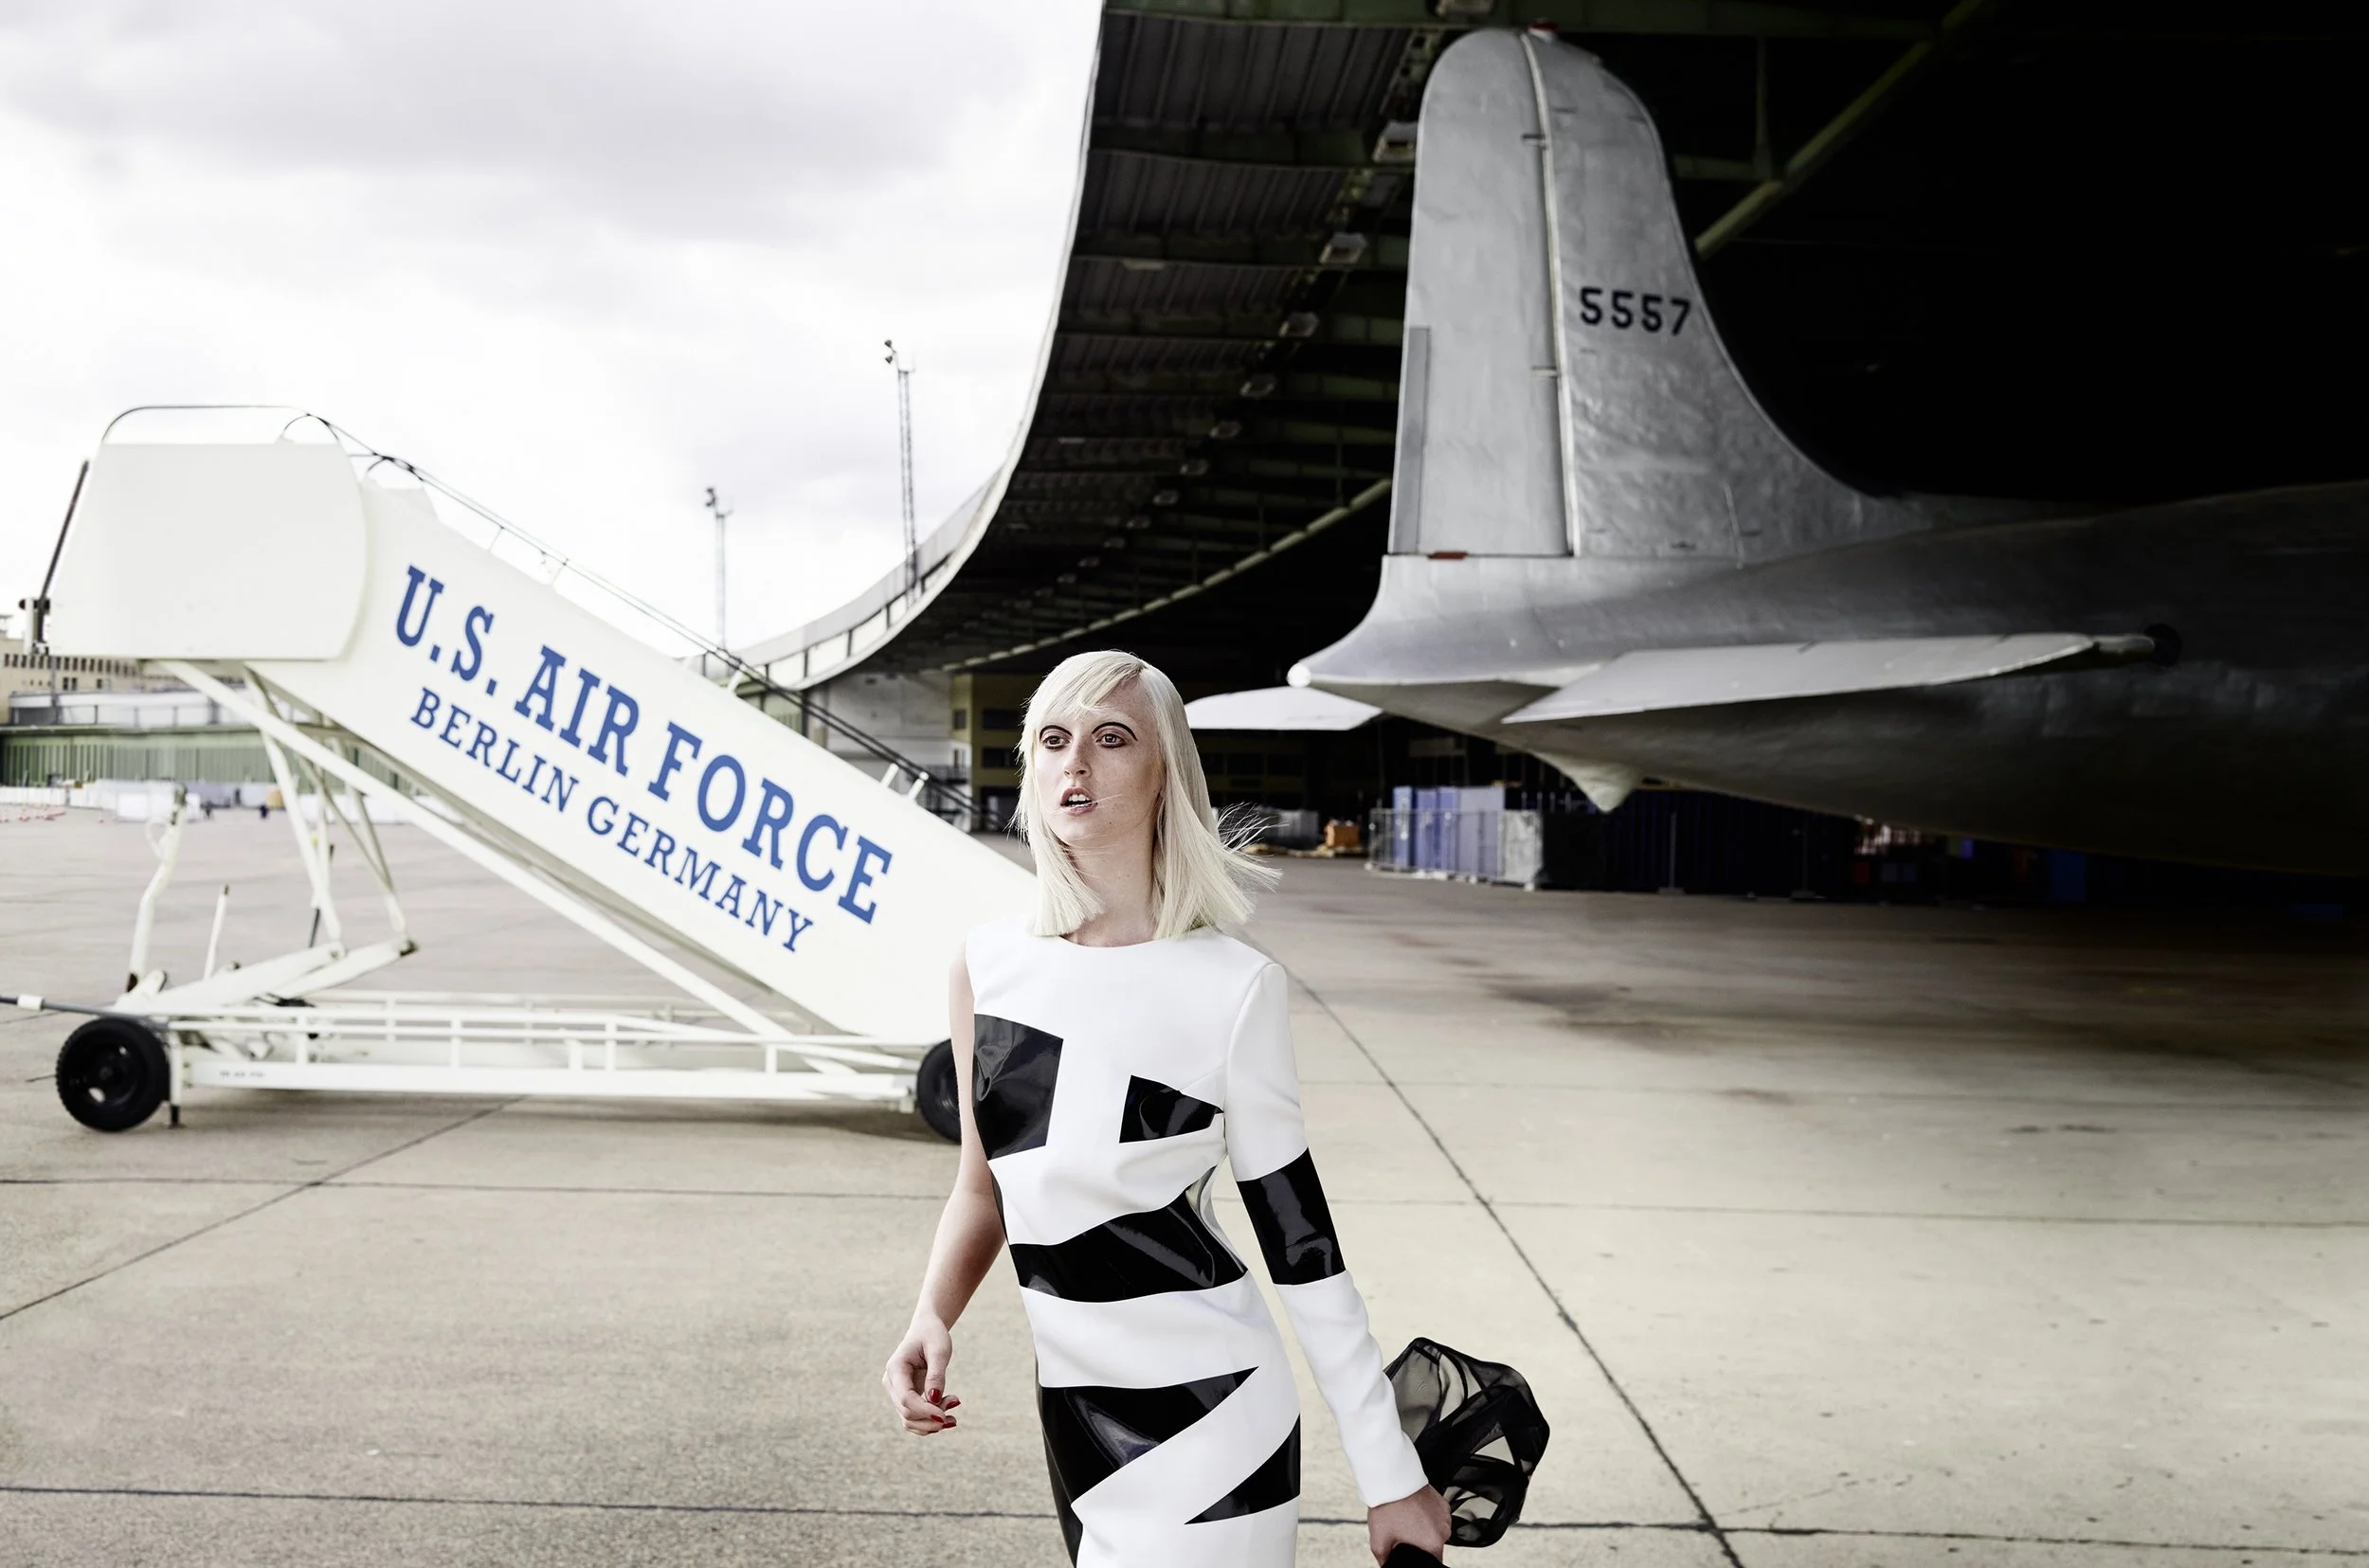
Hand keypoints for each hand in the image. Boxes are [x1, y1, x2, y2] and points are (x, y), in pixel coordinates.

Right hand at [882, 1316, 960, 1434]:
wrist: (926, 1330)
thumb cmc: (932, 1336)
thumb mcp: (939, 1350)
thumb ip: (936, 1375)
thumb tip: (934, 1399)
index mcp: (896, 1368)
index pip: (906, 1398)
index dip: (925, 1410)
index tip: (946, 1415)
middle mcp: (892, 1383)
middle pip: (907, 1413)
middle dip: (932, 1416)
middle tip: (956, 1402)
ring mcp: (896, 1392)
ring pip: (909, 1420)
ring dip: (931, 1423)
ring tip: (953, 1417)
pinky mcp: (905, 1398)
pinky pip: (914, 1418)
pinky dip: (929, 1422)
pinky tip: (947, 1417)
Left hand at [1367, 1483, 1450, 1563]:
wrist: (1391, 1478)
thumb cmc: (1387, 1507)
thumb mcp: (1379, 1541)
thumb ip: (1385, 1560)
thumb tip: (1386, 1565)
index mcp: (1432, 1543)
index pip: (1433, 1561)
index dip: (1421, 1559)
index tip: (1412, 1550)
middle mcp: (1443, 1530)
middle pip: (1434, 1545)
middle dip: (1421, 1543)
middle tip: (1404, 1533)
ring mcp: (1445, 1515)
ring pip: (1436, 1530)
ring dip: (1425, 1529)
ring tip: (1407, 1519)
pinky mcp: (1443, 1502)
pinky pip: (1437, 1516)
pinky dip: (1428, 1516)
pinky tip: (1413, 1510)